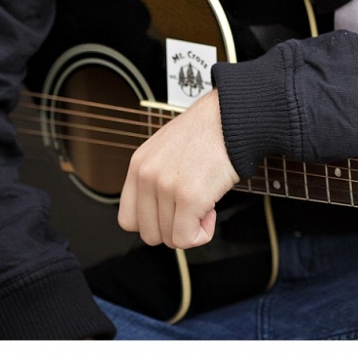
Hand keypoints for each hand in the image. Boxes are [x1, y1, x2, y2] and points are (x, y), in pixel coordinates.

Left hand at [117, 89, 238, 248]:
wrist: (230, 118)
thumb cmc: (206, 131)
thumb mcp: (165, 149)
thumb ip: (155, 178)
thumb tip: (159, 211)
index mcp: (138, 164)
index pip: (128, 219)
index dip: (152, 223)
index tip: (169, 216)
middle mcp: (147, 176)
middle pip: (149, 234)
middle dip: (174, 228)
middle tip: (191, 209)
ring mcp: (166, 187)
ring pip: (170, 238)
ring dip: (192, 228)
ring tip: (204, 202)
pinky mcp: (189, 197)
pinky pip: (187, 238)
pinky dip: (202, 233)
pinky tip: (210, 210)